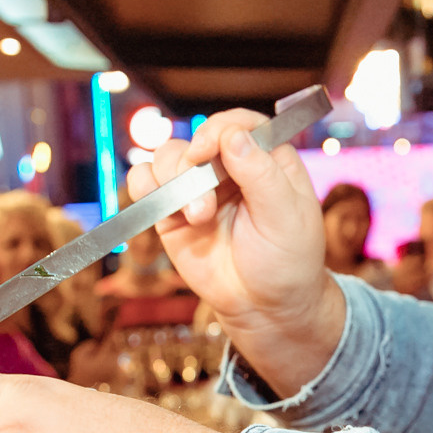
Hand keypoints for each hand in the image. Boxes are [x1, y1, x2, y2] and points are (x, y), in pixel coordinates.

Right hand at [125, 111, 344, 395]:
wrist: (264, 308)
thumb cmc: (287, 262)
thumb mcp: (286, 218)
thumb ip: (261, 174)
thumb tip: (233, 135)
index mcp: (267, 160)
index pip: (240, 124)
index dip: (219, 128)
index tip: (207, 150)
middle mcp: (231, 168)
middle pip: (197, 138)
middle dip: (193, 165)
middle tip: (203, 205)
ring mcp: (200, 188)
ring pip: (168, 156)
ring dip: (172, 180)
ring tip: (196, 217)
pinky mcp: (173, 211)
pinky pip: (146, 183)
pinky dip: (145, 187)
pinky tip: (164, 208)